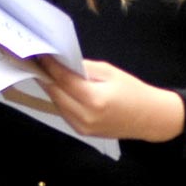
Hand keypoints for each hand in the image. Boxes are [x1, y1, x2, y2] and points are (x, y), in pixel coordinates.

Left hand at [29, 57, 185, 142]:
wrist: (149, 118)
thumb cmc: (133, 91)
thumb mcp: (110, 72)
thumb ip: (84, 68)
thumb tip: (62, 62)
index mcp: (94, 99)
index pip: (64, 80)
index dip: (50, 67)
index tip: (39, 54)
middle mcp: (85, 116)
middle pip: (56, 93)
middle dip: (45, 77)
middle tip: (36, 62)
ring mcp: (82, 126)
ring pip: (57, 104)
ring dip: (50, 88)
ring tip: (44, 72)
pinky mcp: (82, 131)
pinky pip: (64, 112)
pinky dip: (60, 99)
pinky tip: (57, 88)